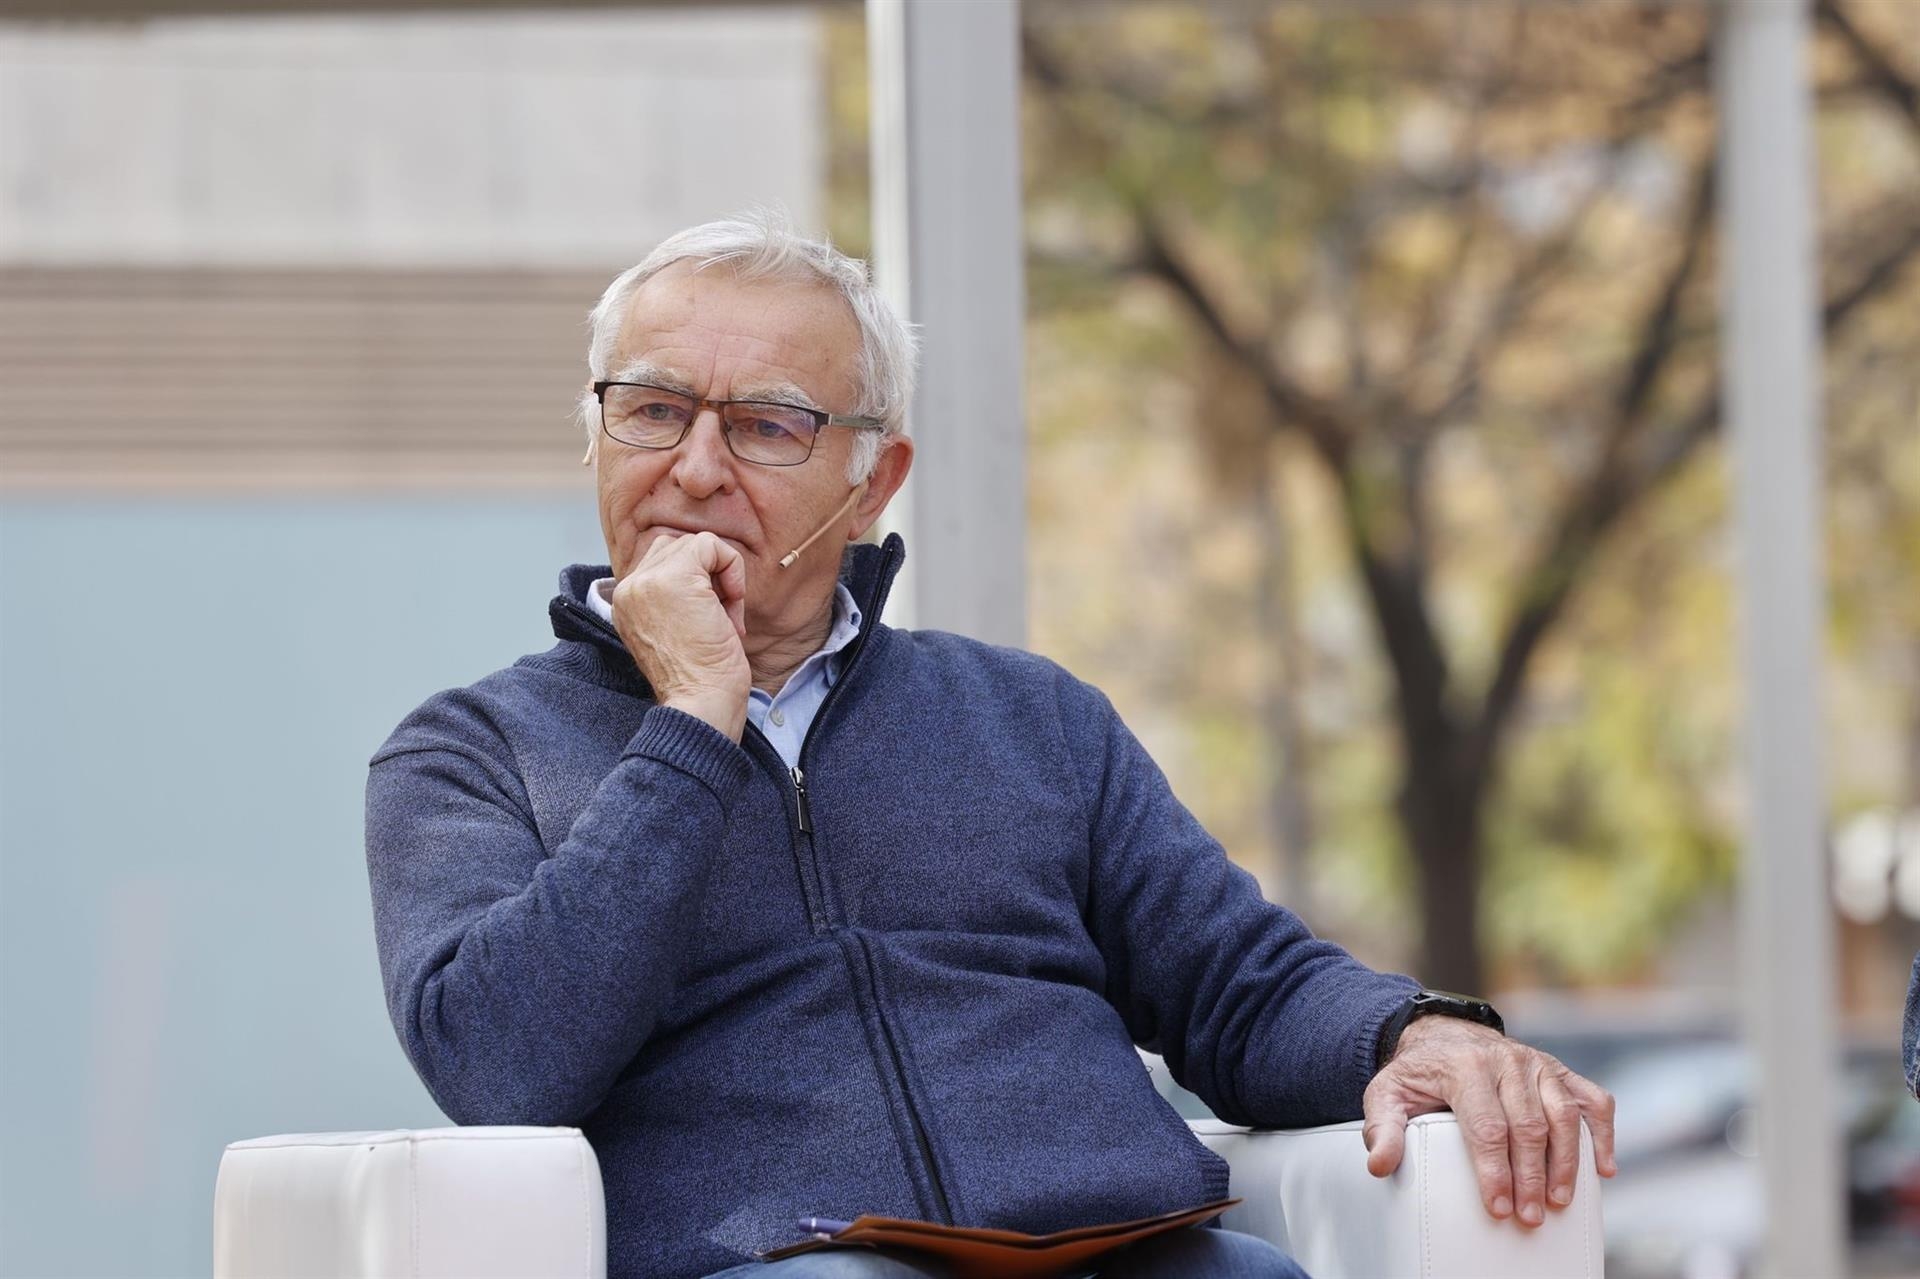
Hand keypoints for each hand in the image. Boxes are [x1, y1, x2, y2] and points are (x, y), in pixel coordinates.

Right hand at [610, 531, 750, 740]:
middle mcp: (628, 589)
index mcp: (624, 603)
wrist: (701, 702)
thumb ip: (673, 601)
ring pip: (693, 544)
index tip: (709, 618)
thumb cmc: (699, 678)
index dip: (695, 581)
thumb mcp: (674, 632)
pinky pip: (710, 544)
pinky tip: (732, 604)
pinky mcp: (675, 577)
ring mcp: (647, 581)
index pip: (659, 562)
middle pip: (674, 548)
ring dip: (721, 574)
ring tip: (726, 615)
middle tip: (721, 614)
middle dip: (707, 574)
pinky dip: (731, 567)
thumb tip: (705, 572)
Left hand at [1362, 1017, 1616, 1227]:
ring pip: (1564, 1114)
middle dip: (1531, 1176)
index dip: (1495, 1170)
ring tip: (1559, 1201)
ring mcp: (1538, 1063)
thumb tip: (1379, 1166)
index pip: (1486, 1125)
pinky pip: (1593, 1099)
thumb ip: (1383, 1129)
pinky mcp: (1559, 1070)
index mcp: (1465, 1065)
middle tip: (1530, 1216)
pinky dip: (1603, 1133)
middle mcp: (1506, 1060)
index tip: (1498, 1207)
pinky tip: (1603, 1168)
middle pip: (1528, 1125)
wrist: (1445, 1036)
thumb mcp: (1388, 1095)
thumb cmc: (1419, 1074)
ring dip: (1567, 1162)